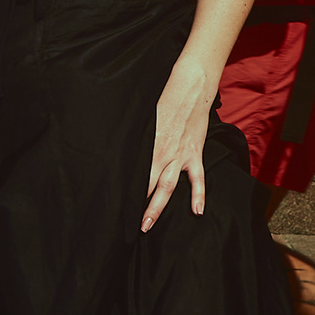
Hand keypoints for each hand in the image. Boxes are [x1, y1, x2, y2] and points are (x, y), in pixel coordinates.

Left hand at [143, 49, 212, 231]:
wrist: (191, 89)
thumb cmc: (165, 101)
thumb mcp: (145, 120)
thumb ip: (139, 139)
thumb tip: (126, 153)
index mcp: (148, 146)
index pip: (135, 174)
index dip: (127, 191)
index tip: (116, 205)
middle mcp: (163, 154)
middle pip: (149, 187)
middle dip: (140, 206)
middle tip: (130, 224)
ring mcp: (181, 156)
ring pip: (168, 187)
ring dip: (158, 207)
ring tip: (148, 224)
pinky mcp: (195, 154)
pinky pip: (197, 179)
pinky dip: (198, 196)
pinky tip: (197, 211)